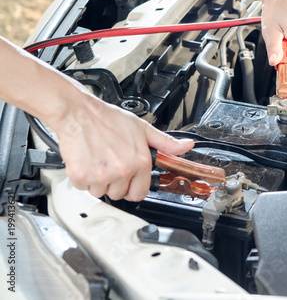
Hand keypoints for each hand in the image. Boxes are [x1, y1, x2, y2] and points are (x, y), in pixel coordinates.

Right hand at [52, 93, 193, 200]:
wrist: (79, 113)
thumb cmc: (108, 119)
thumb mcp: (143, 129)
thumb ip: (165, 143)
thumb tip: (186, 146)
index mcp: (140, 162)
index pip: (139, 193)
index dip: (133, 186)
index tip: (127, 179)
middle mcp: (122, 170)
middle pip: (119, 194)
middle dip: (115, 183)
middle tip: (110, 165)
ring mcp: (101, 175)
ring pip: (101, 193)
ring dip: (98, 181)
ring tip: (98, 161)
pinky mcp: (81, 176)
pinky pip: (83, 188)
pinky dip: (82, 179)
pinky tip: (87, 162)